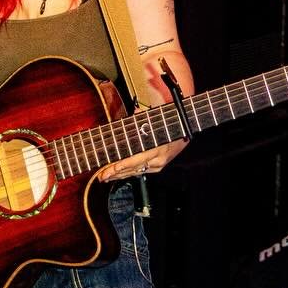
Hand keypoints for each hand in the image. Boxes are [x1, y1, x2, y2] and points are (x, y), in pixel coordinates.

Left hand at [101, 59, 186, 179]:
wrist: (186, 130)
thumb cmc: (170, 122)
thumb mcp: (158, 118)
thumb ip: (145, 117)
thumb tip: (136, 111)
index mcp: (157, 147)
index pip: (136, 159)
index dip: (122, 165)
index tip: (110, 169)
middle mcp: (158, 159)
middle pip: (133, 168)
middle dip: (116, 173)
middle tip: (101, 176)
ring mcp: (158, 164)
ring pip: (136, 172)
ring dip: (119, 175)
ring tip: (105, 177)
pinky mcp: (157, 167)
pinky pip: (140, 171)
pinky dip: (128, 173)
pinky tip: (117, 175)